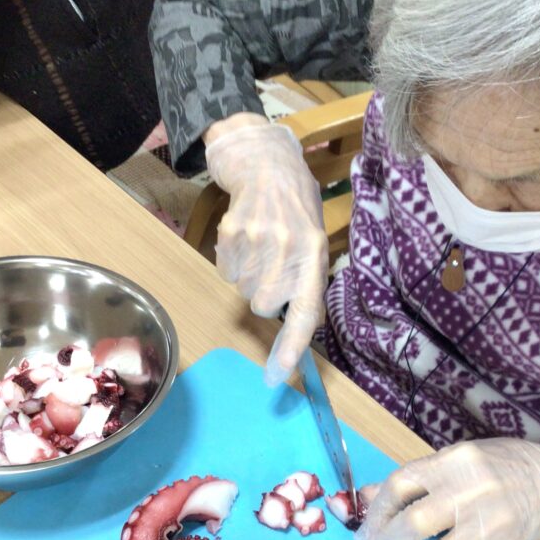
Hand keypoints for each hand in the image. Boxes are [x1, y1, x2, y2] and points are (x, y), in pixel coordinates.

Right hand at [204, 117, 327, 385]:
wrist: (265, 161)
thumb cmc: (295, 206)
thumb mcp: (314, 238)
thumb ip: (306, 278)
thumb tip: (297, 323)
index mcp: (315, 255)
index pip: (306, 311)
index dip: (291, 348)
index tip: (276, 378)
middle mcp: (289, 250)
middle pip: (264, 306)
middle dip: (263, 294)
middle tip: (271, 265)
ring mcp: (259, 241)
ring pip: (242, 289)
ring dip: (247, 274)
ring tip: (259, 243)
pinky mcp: (232, 233)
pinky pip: (225, 269)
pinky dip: (231, 258)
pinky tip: (243, 235)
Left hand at [354, 438, 539, 539]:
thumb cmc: (493, 468)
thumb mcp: (452, 460)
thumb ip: (411, 480)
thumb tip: (362, 500)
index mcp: (454, 462)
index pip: (401, 485)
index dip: (376, 512)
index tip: (365, 531)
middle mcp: (472, 492)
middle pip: (416, 524)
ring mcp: (491, 526)